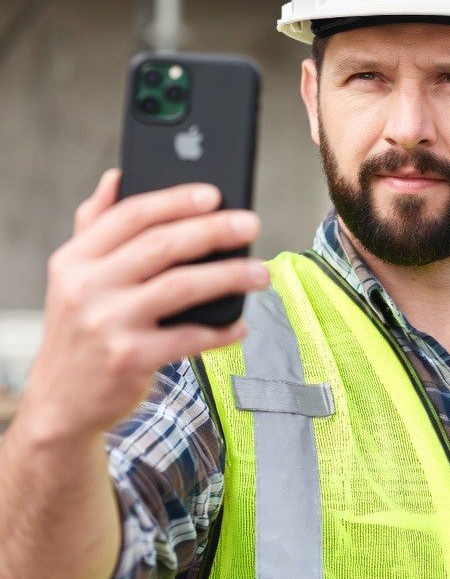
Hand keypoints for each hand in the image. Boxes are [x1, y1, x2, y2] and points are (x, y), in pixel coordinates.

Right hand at [20, 169, 266, 443]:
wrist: (60, 402)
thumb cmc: (79, 330)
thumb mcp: (73, 276)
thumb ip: (94, 225)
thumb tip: (117, 176)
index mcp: (75, 259)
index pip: (131, 215)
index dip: (176, 200)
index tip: (215, 194)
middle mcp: (86, 287)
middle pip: (161, 246)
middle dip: (213, 231)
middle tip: (250, 225)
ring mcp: (107, 324)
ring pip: (181, 287)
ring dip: (228, 277)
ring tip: (260, 273)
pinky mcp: (129, 359)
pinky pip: (187, 338)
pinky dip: (219, 331)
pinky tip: (240, 324)